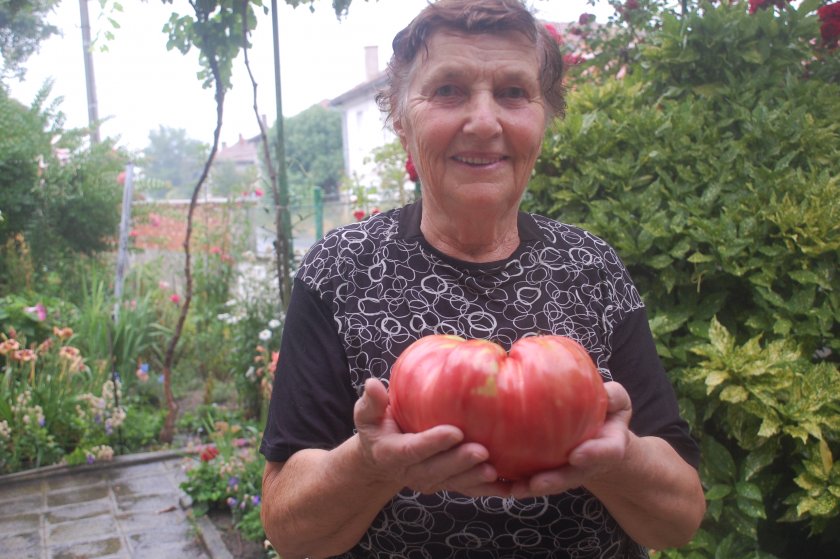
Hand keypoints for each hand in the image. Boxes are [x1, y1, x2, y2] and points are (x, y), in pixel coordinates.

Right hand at [354, 378, 509, 495]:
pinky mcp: (447, 484)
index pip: (413, 450)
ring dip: (475, 478)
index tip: (454, 431)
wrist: (381, 460)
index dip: (433, 443)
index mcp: (392, 454)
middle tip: (481, 450)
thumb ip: (371, 402)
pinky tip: (509, 486)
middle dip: (460, 462)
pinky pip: (469, 490)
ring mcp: (431, 482)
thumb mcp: (367, 416)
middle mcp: (412, 473)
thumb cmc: (377, 429)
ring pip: (455, 483)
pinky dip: (488, 490)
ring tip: (494, 469)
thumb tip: (372, 383)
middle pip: (437, 470)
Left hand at [509, 381, 632, 498]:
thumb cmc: (608, 411)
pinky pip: (534, 479)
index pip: (606, 453)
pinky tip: (500, 483)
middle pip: (573, 476)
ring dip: (532, 488)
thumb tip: (605, 390)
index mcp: (610, 446)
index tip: (576, 455)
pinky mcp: (551, 471)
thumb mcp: (616, 401)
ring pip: (552, 483)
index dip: (593, 455)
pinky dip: (518, 484)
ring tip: (514, 489)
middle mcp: (589, 464)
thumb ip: (613, 396)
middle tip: (537, 483)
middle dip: (555, 481)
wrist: (599, 431)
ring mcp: (570, 471)